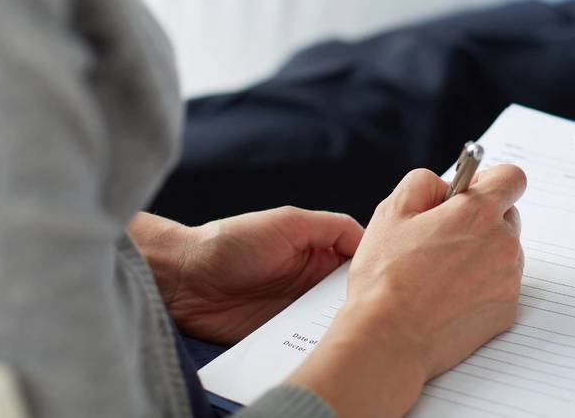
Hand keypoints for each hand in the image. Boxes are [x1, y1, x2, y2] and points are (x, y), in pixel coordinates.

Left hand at [132, 208, 362, 343]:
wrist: (183, 278)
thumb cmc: (232, 240)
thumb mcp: (288, 221)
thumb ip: (329, 227)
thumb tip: (368, 239)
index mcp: (317, 250)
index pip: (358, 259)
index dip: (375, 269)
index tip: (392, 280)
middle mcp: (310, 281)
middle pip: (349, 295)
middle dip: (362, 303)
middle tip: (379, 314)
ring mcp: (294, 311)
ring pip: (331, 322)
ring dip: (341, 327)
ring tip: (358, 336)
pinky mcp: (277, 337)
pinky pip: (304, 346)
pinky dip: (316, 349)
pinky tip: (328, 352)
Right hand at [287, 165, 526, 417]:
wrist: (389, 339)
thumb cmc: (386, 276)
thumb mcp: (392, 210)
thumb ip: (424, 182)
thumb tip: (444, 185)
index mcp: (479, 213)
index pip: (511, 178)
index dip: (489, 181)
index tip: (468, 193)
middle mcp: (503, 243)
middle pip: (507, 215)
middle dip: (481, 219)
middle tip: (443, 236)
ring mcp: (508, 280)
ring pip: (504, 251)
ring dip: (482, 253)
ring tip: (441, 271)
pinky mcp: (507, 311)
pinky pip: (501, 285)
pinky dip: (482, 285)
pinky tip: (449, 295)